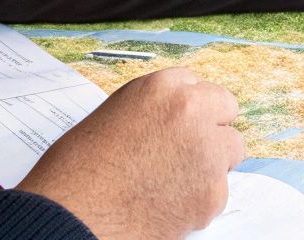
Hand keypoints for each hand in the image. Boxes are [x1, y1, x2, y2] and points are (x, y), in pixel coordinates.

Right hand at [18, 67, 244, 239]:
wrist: (72, 216)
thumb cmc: (78, 171)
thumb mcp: (113, 116)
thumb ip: (153, 111)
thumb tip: (174, 120)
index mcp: (161, 87)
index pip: (196, 86)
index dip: (186, 109)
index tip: (179, 124)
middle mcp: (191, 111)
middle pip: (225, 110)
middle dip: (211, 129)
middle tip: (187, 151)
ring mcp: (207, 152)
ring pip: (231, 151)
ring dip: (211, 163)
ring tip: (172, 181)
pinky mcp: (212, 194)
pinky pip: (219, 192)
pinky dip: (199, 200)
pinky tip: (167, 204)